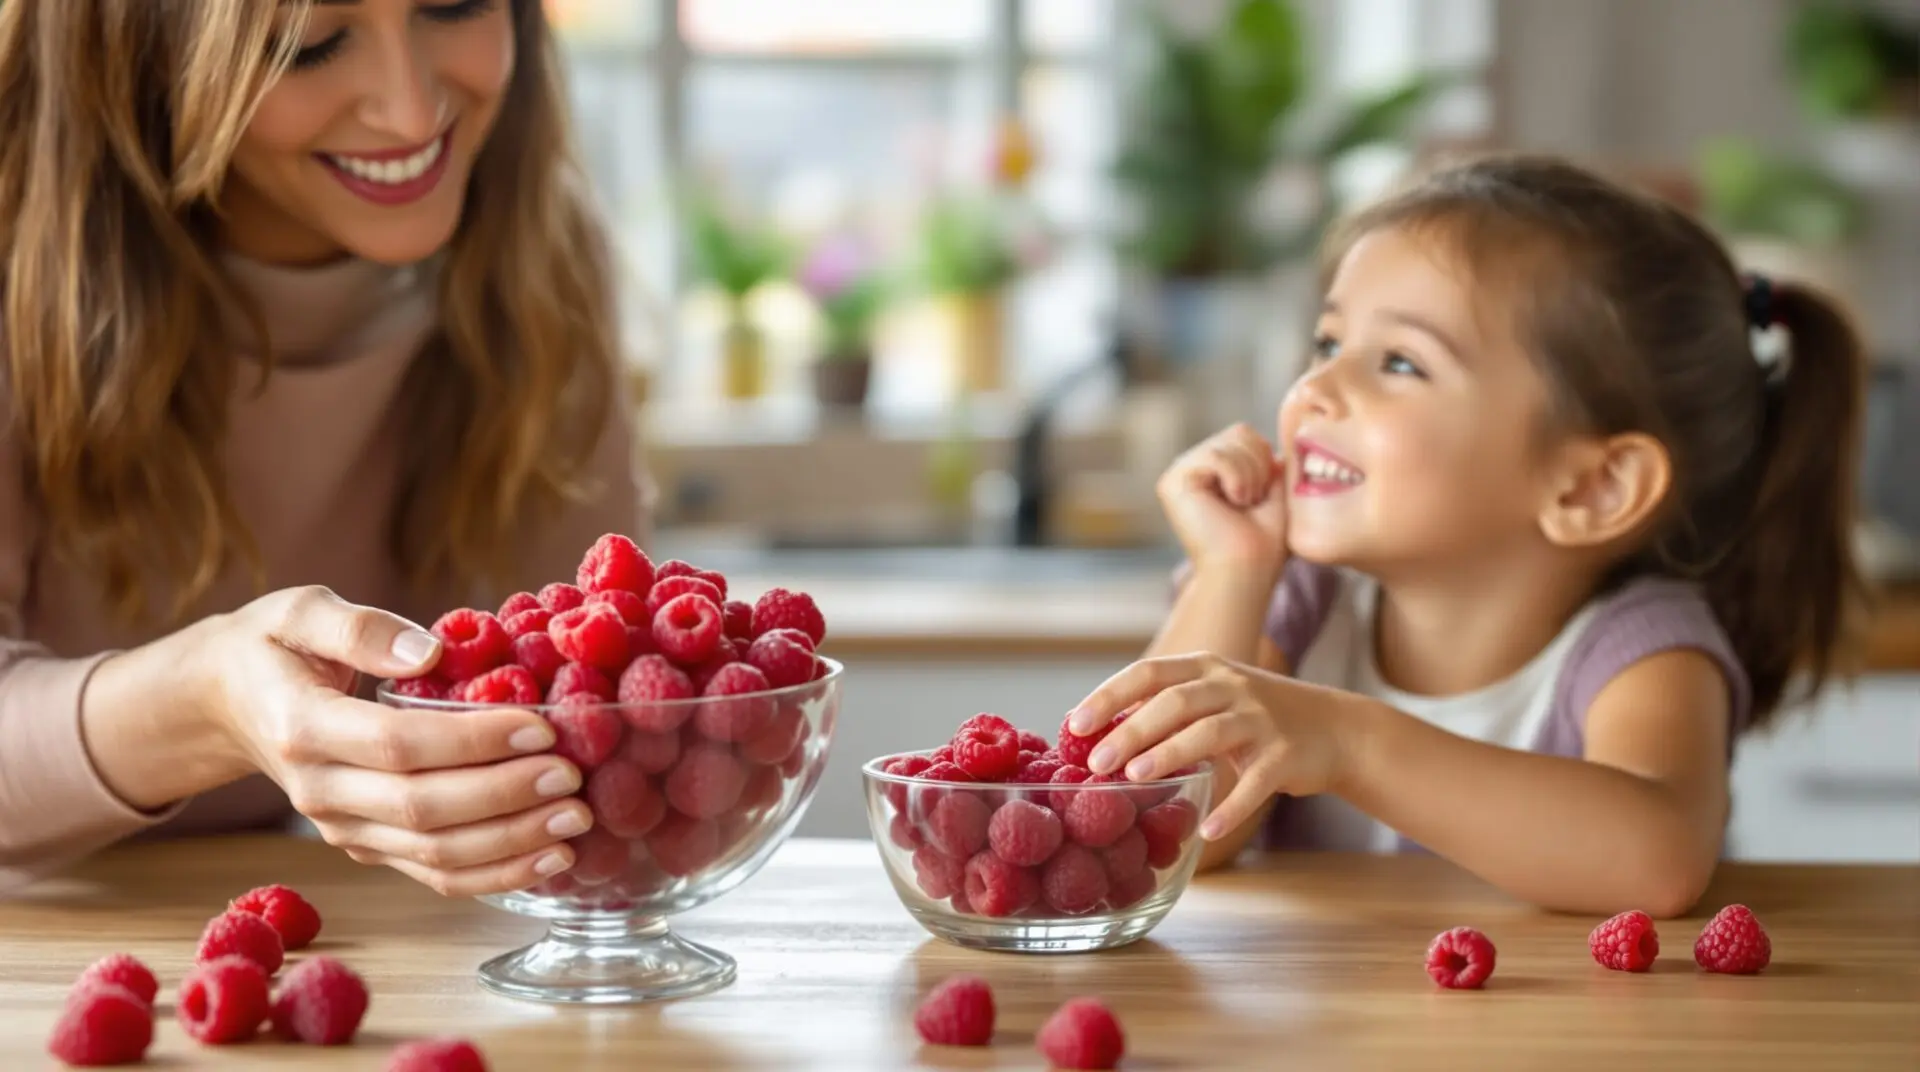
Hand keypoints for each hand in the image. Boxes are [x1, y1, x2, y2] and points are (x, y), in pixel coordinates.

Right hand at [188, 586, 592, 896]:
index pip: (398, 745)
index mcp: (302, 727)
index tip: (541, 727)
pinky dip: (495, 875)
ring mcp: (342, 828)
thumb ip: (361, 627)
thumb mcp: (300, 611)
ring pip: (432, 855)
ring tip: (575, 820)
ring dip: (510, 845)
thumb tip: (429, 650)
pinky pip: (433, 876)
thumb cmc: (272, 648)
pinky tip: (549, 860)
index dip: (473, 741)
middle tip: (572, 776)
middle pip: (422, 809)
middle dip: (506, 797)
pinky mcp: (366, 847)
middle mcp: (320, 791)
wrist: (225, 704)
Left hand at [1065, 652, 1352, 839]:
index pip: (1148, 672)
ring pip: (1209, 733)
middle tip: (1095, 762)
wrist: (1334, 729)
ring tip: (1135, 779)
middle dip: (1130, 730)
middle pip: (1174, 702)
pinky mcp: (1285, 756)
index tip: (1074, 723)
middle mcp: (1232, 686)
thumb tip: (1098, 733)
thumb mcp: (1212, 697)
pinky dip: (1231, 808)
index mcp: (1205, 668)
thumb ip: (1165, 708)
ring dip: (1169, 755)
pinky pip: (1255, 784)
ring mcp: (1261, 719)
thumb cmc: (1255, 716)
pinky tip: (1206, 830)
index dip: (1109, 696)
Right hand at [1157, 423, 1288, 576]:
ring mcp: (1178, 474)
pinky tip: (1231, 503)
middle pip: (1239, 433)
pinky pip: (1218, 455)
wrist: (1248, 571)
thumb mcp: (1273, 491)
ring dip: (1250, 476)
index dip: (1265, 461)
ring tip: (1241, 506)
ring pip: (1231, 441)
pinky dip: (1237, 479)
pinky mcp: (1173, 482)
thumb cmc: (1264, 543)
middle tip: (1250, 504)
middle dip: (1259, 467)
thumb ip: (1269, 460)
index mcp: (1209, 471)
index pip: (1244, 435)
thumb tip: (1278, 439)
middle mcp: (1190, 468)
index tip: (1259, 499)